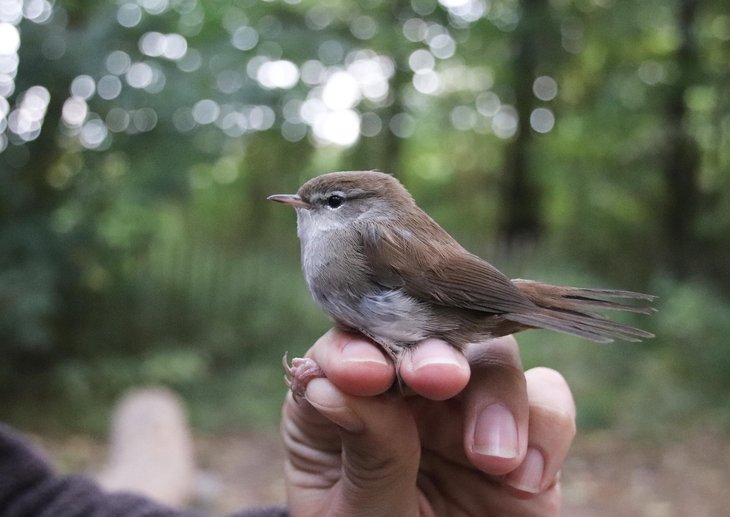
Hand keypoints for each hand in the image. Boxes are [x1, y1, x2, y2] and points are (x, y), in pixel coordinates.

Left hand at [281, 329, 575, 516]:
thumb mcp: (352, 510)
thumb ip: (365, 448)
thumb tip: (336, 382)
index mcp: (352, 402)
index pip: (350, 348)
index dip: (358, 347)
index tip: (362, 374)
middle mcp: (411, 397)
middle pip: (432, 337)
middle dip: (436, 351)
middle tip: (436, 378)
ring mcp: (469, 415)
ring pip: (496, 360)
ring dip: (496, 395)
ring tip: (490, 457)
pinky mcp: (525, 443)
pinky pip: (549, 406)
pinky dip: (546, 430)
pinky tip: (524, 480)